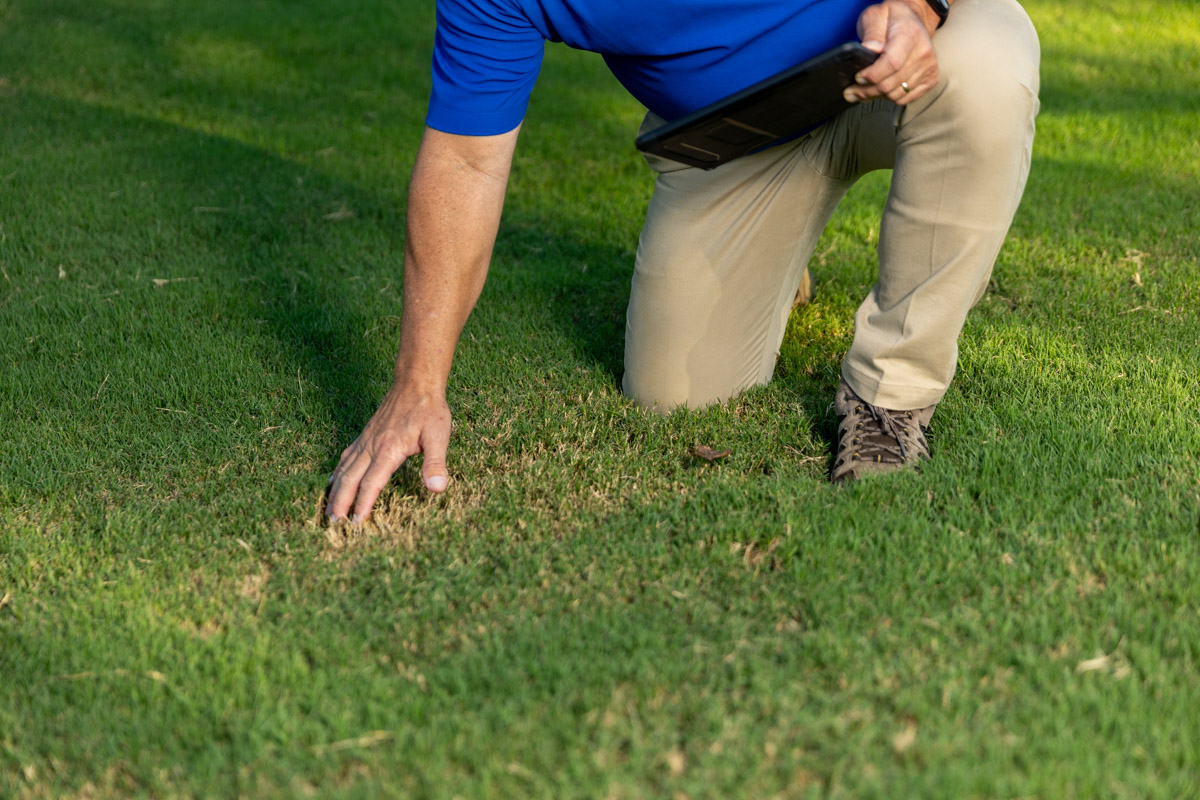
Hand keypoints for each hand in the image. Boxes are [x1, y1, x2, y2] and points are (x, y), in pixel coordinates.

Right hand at [325, 386, 451, 522]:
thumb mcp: (439, 436)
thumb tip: (436, 488)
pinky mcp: (366, 434)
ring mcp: (366, 440)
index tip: (355, 524)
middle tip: (333, 524)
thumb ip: (435, 463)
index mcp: (388, 451)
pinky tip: (333, 479)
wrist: (416, 383)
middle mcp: (372, 447)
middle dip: (341, 503)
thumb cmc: (429, 410)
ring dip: (335, 490)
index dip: (362, 505)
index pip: (371, 484)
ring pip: (345, 468)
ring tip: (328, 510)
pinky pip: (346, 456)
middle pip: (350, 479)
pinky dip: (337, 471)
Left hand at [847, 0, 939, 105]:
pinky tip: (878, 92)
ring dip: (875, 96)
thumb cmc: (892, 19)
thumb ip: (872, 33)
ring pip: (896, 95)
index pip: (891, 62)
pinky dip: (889, 98)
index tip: (858, 77)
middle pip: (891, 83)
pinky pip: (905, 99)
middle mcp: (924, 52)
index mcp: (910, 34)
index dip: (872, 75)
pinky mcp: (930, 79)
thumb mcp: (876, 16)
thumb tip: (869, 50)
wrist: (913, 21)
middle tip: (851, 90)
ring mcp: (929, 67)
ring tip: (861, 92)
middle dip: (866, 90)